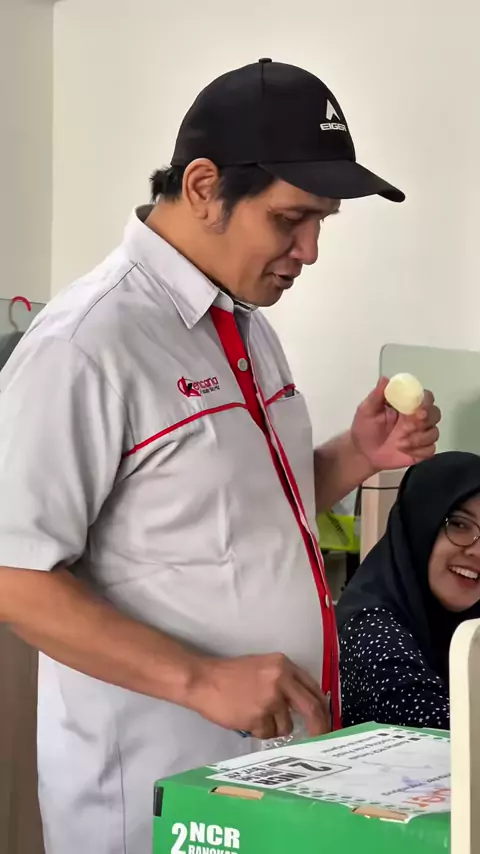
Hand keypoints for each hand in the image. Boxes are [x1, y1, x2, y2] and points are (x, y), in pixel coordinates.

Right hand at [189, 653, 330, 738]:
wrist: (203, 680)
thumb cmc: (231, 675)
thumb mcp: (263, 667)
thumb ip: (285, 681)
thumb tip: (308, 704)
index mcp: (283, 664)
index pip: (313, 688)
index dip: (322, 708)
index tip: (324, 721)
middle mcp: (281, 679)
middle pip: (312, 709)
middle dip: (319, 727)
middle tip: (319, 738)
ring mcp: (270, 699)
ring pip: (287, 726)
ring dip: (274, 727)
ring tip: (254, 714)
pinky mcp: (258, 717)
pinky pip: (268, 733)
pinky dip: (259, 731)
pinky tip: (245, 718)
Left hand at [351, 377, 440, 471]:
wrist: (363, 453)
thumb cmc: (365, 429)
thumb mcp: (366, 410)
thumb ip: (377, 395)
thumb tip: (385, 379)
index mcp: (407, 405)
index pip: (425, 397)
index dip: (426, 402)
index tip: (417, 409)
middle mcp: (417, 418)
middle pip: (435, 413)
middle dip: (425, 420)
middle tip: (408, 427)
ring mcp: (421, 434)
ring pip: (434, 433)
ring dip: (418, 439)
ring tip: (399, 443)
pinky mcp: (422, 451)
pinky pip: (430, 449)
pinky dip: (418, 451)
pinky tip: (404, 451)